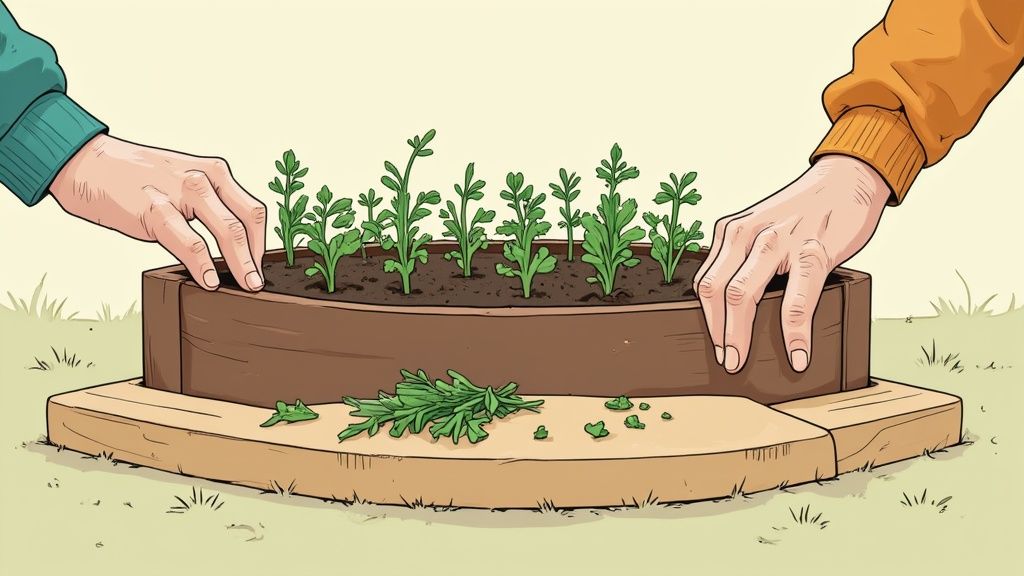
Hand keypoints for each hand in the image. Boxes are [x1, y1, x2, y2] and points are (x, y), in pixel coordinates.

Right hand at [50, 134, 265, 290]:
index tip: (259, 264)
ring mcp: (180, 192)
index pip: (252, 209)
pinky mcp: (154, 208)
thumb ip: (208, 204)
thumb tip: (231, 245)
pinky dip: (203, 265)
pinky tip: (208, 281)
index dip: (260, 241)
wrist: (87, 163)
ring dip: (239, 263)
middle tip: (257, 283)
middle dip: (254, 257)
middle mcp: (203, 178)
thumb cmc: (135, 178)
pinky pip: (190, 242)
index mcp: (214, 172)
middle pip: (245, 222)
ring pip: (226, 231)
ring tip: (244, 286)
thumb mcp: (182, 181)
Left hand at [694, 155, 887, 373]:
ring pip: (742, 294)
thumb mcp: (762, 228)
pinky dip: (794, 332)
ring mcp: (778, 241)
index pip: (706, 281)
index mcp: (731, 231)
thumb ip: (747, 259)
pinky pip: (796, 299)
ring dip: (739, 335)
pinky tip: (798, 353)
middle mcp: (748, 234)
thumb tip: (737, 309)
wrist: (848, 177)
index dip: (707, 318)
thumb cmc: (805, 210)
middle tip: (726, 361)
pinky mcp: (813, 250)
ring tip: (742, 362)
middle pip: (716, 291)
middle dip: (716, 332)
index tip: (714, 344)